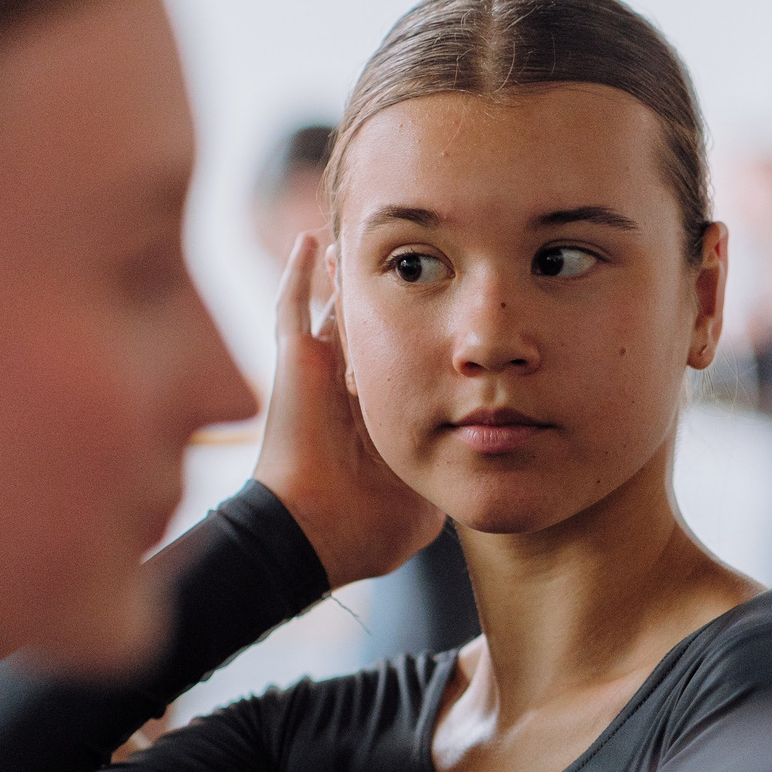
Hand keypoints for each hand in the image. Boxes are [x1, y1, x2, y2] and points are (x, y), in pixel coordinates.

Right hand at [254, 231, 444, 588]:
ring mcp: (321, 371)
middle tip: (419, 259)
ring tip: (364, 237)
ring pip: (335, 309)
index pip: (407, 364)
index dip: (427, 342)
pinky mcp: (295, 362)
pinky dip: (299, 273)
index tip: (457, 314)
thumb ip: (447, 478)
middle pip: (375, 328)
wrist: (318, 534)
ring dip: (349, 276)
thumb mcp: (426, 500)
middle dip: (394, 296)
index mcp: (382, 414)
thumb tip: (480, 474)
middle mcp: (351, 387)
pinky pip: (291, 307)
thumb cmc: (370, 526)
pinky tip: (312, 240)